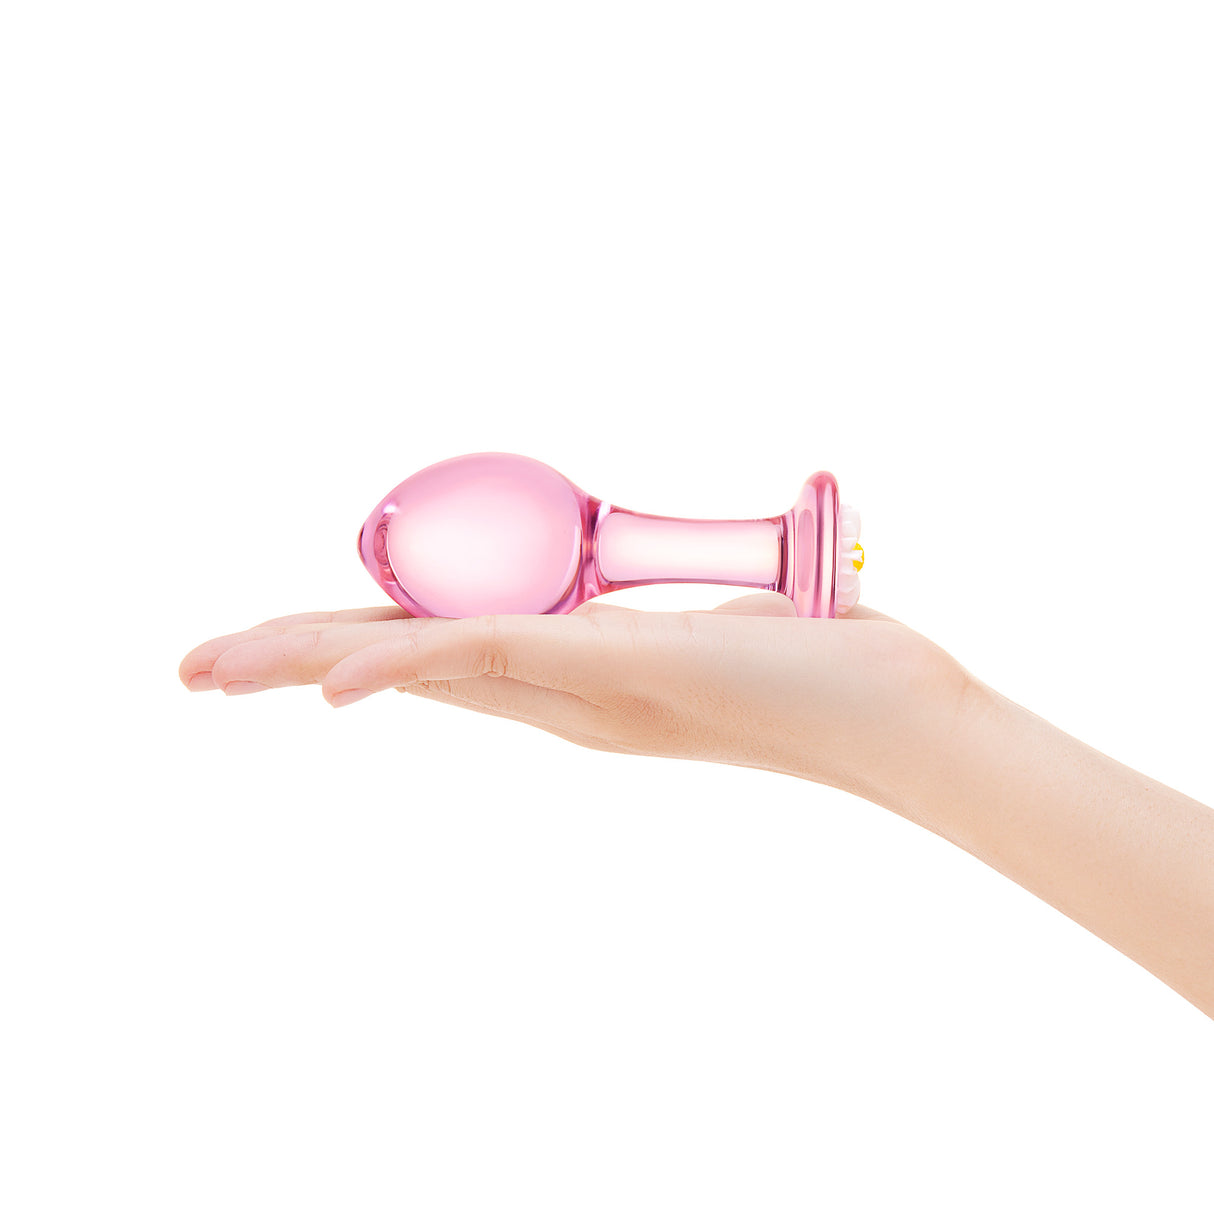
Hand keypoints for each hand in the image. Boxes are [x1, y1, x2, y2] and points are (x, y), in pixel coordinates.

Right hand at [178, 594, 967, 796]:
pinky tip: (328, 689)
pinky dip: (404, 674)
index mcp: (573, 675)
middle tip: (190, 670)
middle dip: (289, 659)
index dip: (347, 647)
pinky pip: (492, 660)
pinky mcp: (616, 667)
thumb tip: (615, 577)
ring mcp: (582, 686)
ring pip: (421, 665)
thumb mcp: (711, 612)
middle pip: (402, 666)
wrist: (899, 715)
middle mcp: (563, 693)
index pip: (436, 654)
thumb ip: (645, 599)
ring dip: (307, 661)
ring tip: (207, 671)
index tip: (271, 645)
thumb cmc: (819, 661)